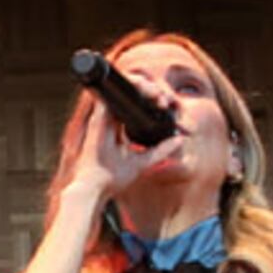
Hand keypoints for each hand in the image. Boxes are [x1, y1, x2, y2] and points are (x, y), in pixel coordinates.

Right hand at [50, 89, 164, 217]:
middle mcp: (107, 120)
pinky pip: (110, 94)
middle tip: (163, 99)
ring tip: (158, 94)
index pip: (132, 105)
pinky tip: (141, 83)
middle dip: (147, 89)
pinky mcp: (98, 118)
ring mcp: (101, 117)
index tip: (163, 104)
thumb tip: (178, 140)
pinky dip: (127, 88)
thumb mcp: (141, 163)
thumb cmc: (112, 178)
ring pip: (121, 90)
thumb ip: (159, 151)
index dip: (148, 100)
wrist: (94, 188)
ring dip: (141, 85)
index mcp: (115, 128)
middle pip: (128, 94)